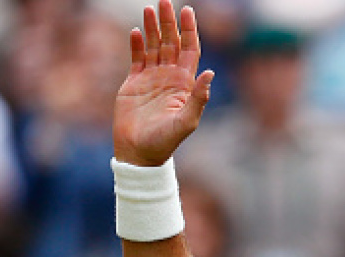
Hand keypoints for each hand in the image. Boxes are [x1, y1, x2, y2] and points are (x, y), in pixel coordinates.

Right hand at [113, 0, 213, 165]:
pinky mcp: (133, 84)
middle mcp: (169, 78)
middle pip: (171, 43)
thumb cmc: (165, 141)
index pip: (189, 50)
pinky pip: (136, 59)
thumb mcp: (187, 121)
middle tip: (165, 1)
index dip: (189, 31)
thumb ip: (199, 98)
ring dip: (152, 29)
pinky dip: (136, 45)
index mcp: (184, 84)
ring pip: (153, 47)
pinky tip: (136, 31)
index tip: (188, 11)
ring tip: (149, 9)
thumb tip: (211, 73)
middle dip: (169, 23)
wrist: (140, 153)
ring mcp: (151, 79)